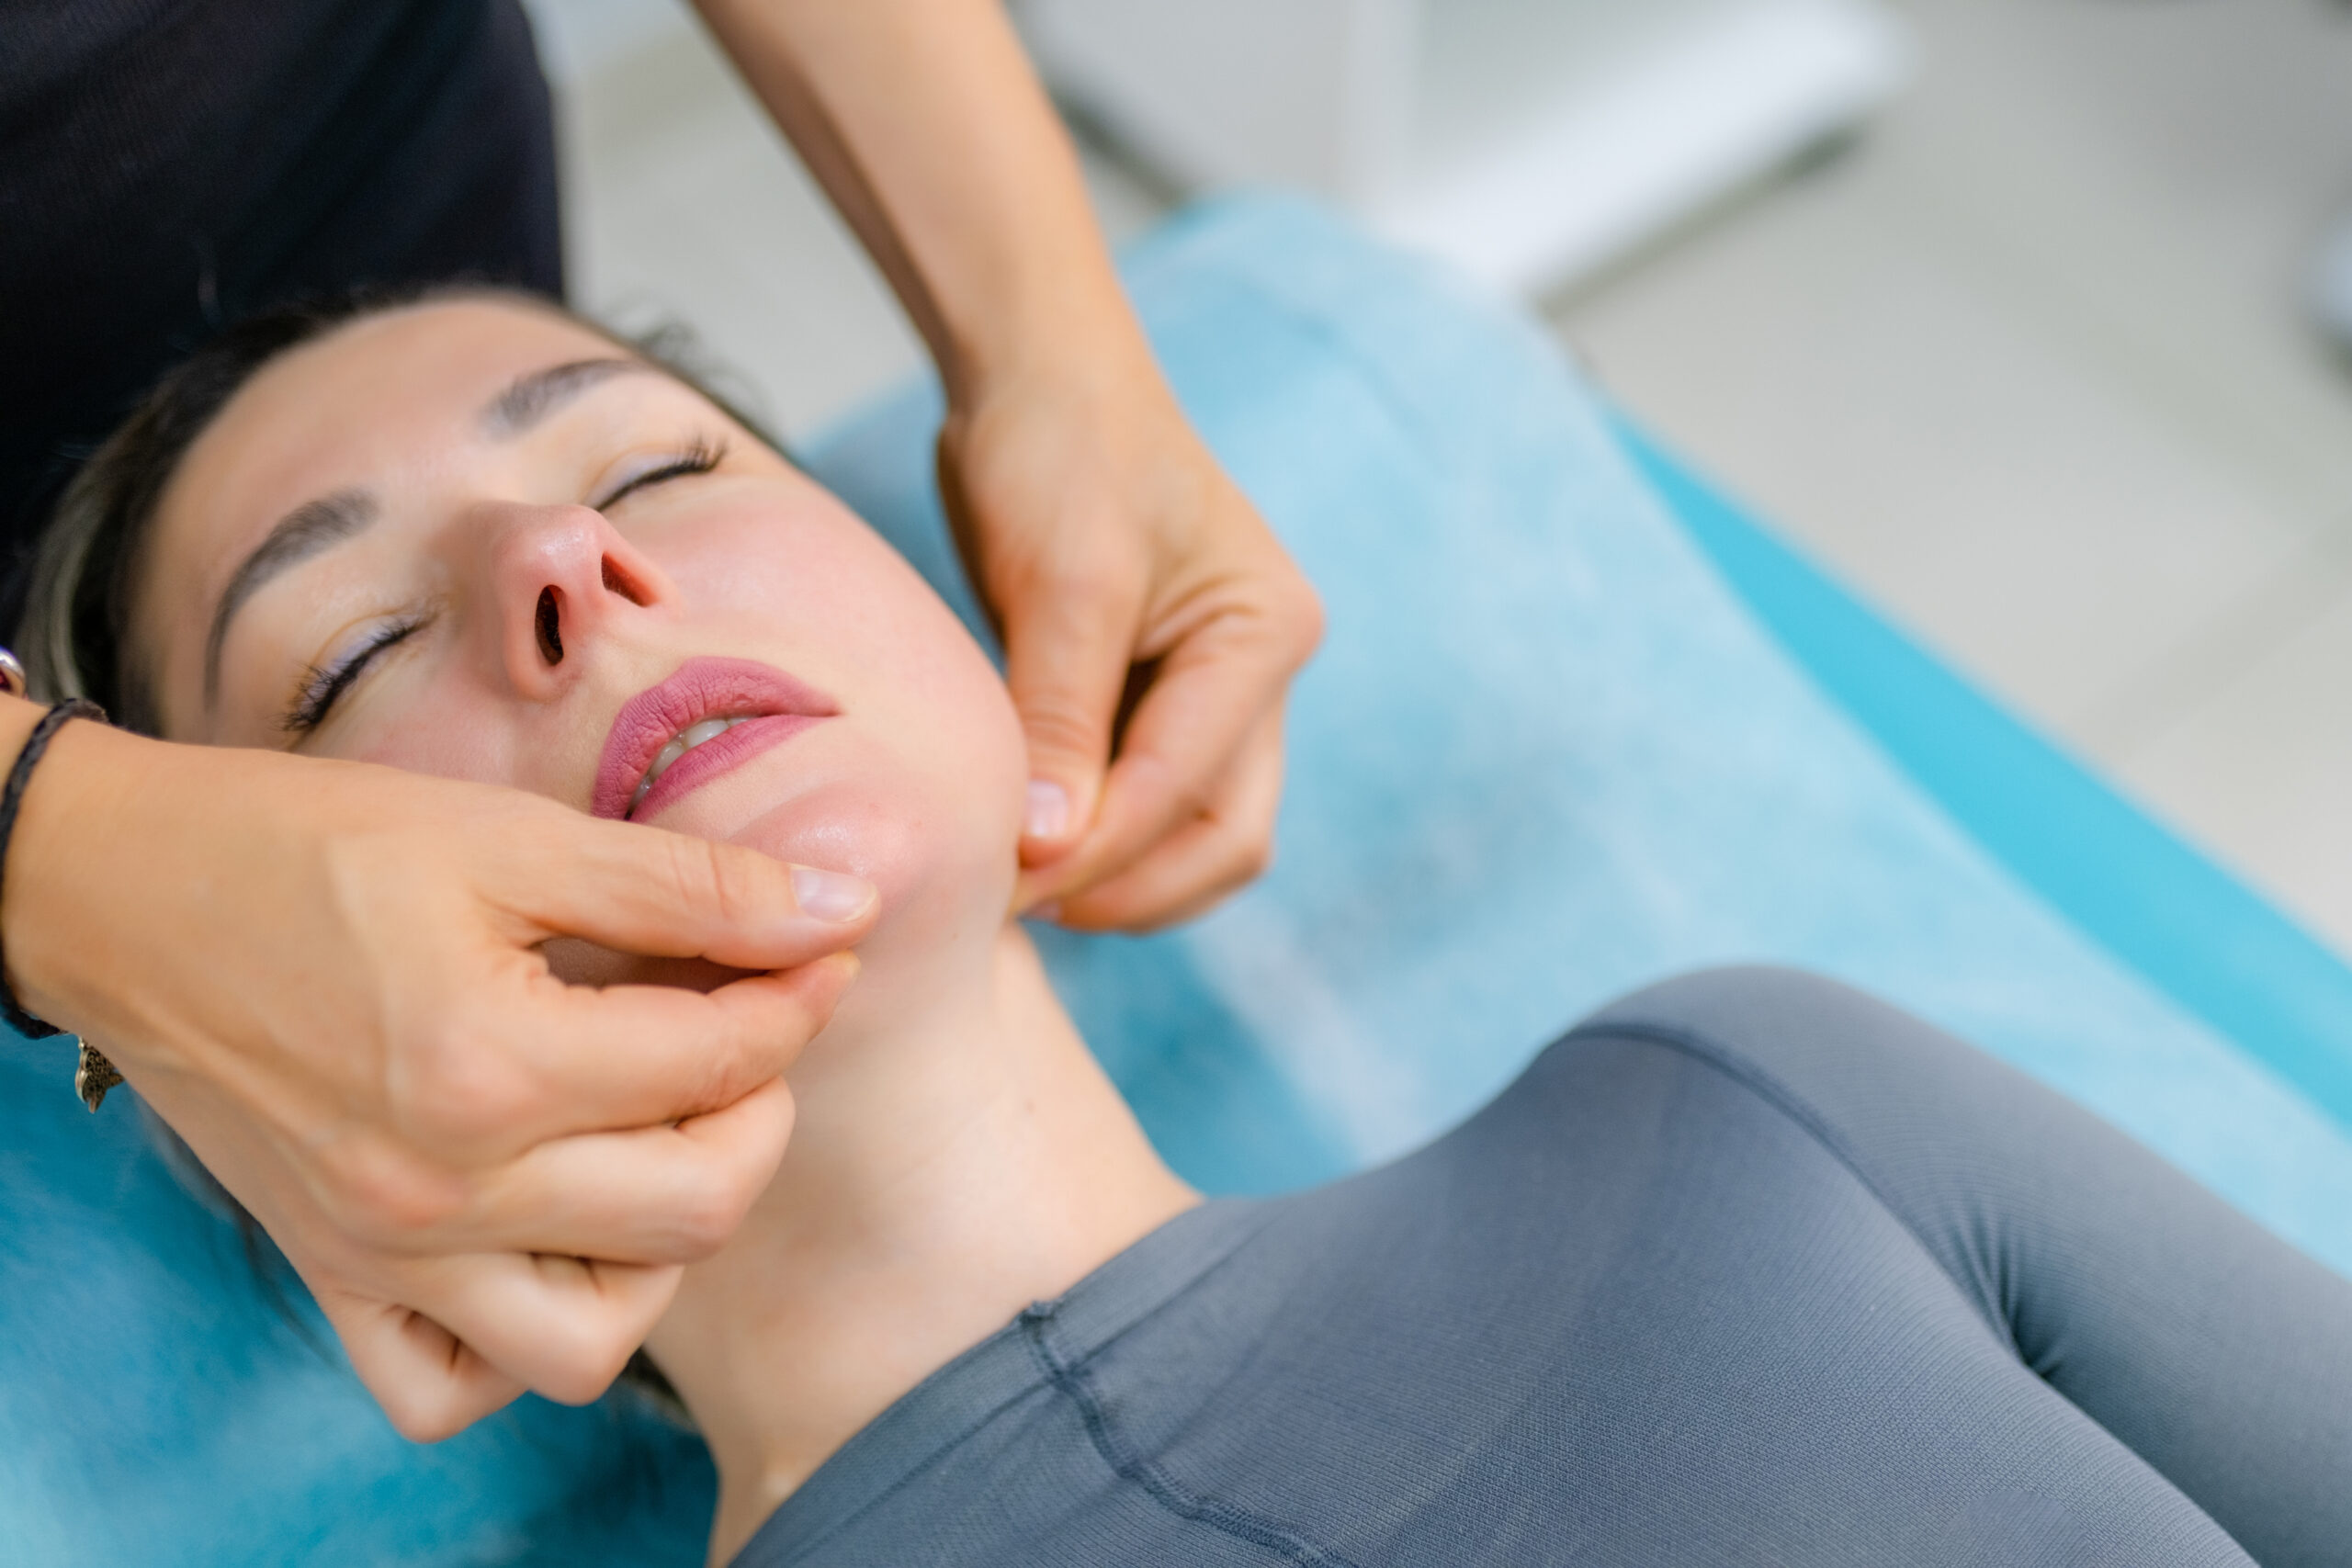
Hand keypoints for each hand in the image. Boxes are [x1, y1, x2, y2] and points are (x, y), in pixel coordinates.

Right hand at [1, 713, 875, 1439]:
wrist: (121, 894)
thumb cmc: (308, 847)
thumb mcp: (512, 838)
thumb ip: (690, 886)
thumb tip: (841, 906)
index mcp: (491, 1067)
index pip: (720, 1064)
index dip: (798, 997)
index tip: (817, 948)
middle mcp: (442, 1192)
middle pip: (696, 1210)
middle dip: (758, 1116)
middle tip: (743, 1039)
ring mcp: (385, 1256)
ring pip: (596, 1338)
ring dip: (664, 1247)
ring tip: (656, 1144)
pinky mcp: (334, 1281)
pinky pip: (453, 1386)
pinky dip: (524, 1343)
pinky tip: (552, 1241)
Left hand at [938, 343, 1322, 931]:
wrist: (1035, 374)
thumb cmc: (1063, 449)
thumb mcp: (1066, 581)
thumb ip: (1063, 716)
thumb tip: (1049, 848)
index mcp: (1264, 639)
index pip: (1189, 788)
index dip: (1101, 853)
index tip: (1007, 885)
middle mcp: (1256, 675)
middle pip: (1223, 838)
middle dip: (1129, 887)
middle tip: (1019, 906)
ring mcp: (1211, 692)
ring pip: (1191, 834)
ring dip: (1117, 878)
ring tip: (1018, 889)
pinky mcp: (1154, 698)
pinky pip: (1143, 800)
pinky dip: (1095, 839)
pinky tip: (1026, 850)